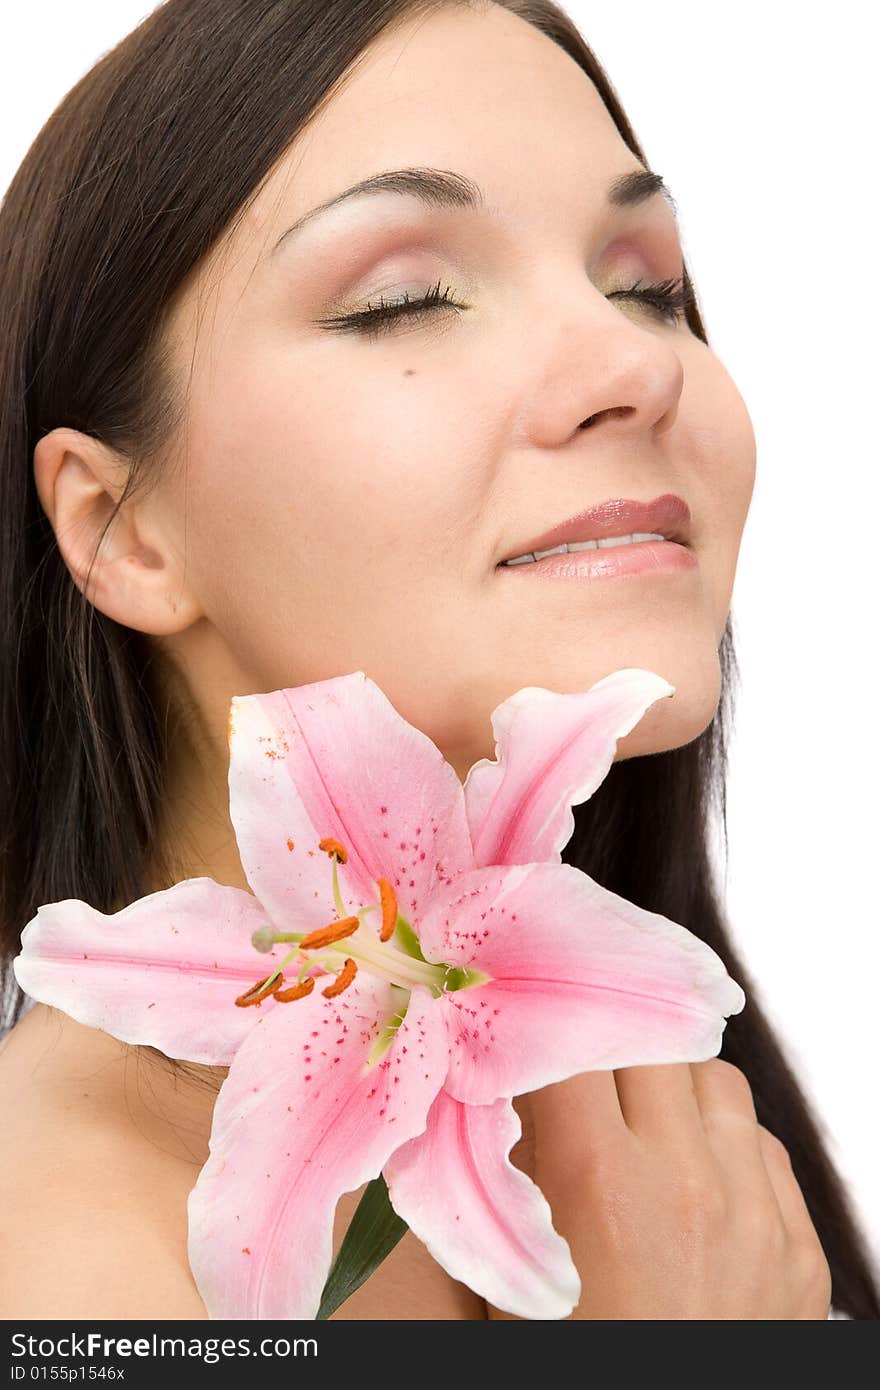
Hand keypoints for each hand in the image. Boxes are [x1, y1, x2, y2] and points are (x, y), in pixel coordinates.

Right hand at [493, 1059, 831, 1318]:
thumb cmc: (570, 1361)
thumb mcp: (517, 1272)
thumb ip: (513, 1170)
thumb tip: (512, 1082)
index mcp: (597, 1181)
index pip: (576, 1044)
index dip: (551, 1029)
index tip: (536, 1029)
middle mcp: (683, 1180)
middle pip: (652, 1043)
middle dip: (613, 1043)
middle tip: (589, 1061)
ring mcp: (753, 1213)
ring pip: (716, 1079)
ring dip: (676, 1081)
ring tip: (645, 1110)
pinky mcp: (799, 1250)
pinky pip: (764, 1147)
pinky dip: (728, 1142)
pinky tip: (697, 1171)